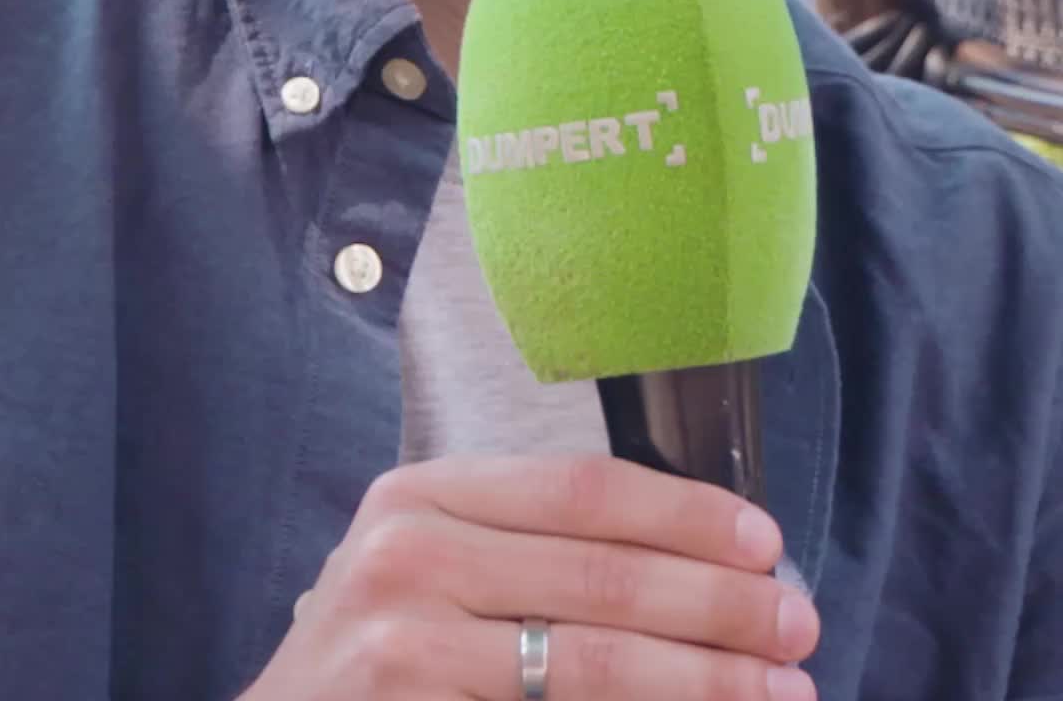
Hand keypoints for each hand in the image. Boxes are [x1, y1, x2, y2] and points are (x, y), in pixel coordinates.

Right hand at [243, 452, 818, 698]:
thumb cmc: (370, 658)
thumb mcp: (426, 570)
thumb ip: (528, 554)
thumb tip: (693, 564)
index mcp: (423, 495)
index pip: (582, 489)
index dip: (685, 512)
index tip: (766, 540)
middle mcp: (409, 554)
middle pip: (603, 574)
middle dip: (719, 603)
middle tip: (799, 623)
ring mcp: (404, 646)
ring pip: (594, 662)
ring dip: (705, 679)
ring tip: (782, 690)